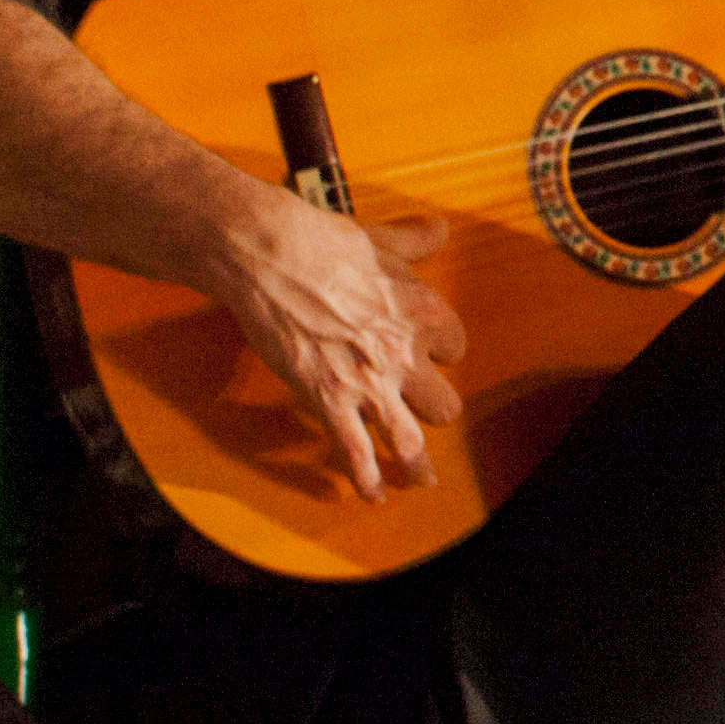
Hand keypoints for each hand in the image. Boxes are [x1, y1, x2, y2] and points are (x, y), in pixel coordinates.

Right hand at [205, 199, 467, 497]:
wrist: (269, 256)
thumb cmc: (322, 242)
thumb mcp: (380, 238)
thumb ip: (413, 241)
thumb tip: (438, 228)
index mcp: (424, 312)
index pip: (455, 346)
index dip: (440, 351)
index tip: (428, 352)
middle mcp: (405, 353)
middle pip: (443, 404)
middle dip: (434, 409)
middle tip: (422, 411)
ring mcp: (367, 381)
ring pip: (408, 439)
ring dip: (417, 465)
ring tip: (422, 481)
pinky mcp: (328, 399)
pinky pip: (355, 452)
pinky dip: (366, 478)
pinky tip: (372, 495)